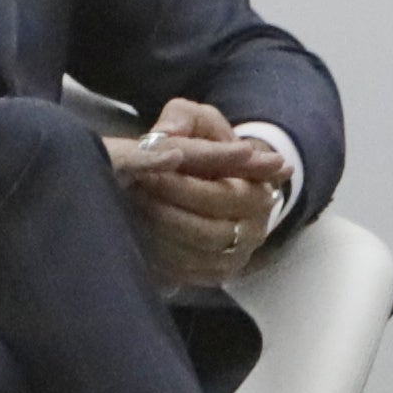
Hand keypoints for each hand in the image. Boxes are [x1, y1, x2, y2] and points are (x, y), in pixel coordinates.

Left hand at [105, 97, 279, 289]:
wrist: (214, 180)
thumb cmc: (204, 146)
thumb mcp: (197, 121)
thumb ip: (183, 118)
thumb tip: (169, 134)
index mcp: (258, 187)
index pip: (222, 194)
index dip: (183, 187)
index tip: (149, 175)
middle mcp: (256, 225)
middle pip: (211, 229)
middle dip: (168, 213)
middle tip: (136, 196)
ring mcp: (240, 253)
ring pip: (199, 254)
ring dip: (163, 236)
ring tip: (133, 214)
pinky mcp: (220, 273)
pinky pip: (191, 274)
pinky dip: (164, 260)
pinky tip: (141, 239)